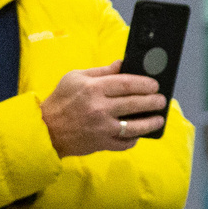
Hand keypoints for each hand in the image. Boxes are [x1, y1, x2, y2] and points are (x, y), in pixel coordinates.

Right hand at [41, 62, 165, 156]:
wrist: (46, 128)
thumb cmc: (61, 99)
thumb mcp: (75, 77)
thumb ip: (102, 71)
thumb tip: (123, 64)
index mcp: (93, 88)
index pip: (127, 84)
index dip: (145, 84)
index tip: (155, 85)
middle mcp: (100, 108)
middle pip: (135, 104)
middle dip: (153, 101)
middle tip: (161, 100)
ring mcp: (103, 128)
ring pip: (136, 126)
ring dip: (152, 122)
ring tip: (159, 118)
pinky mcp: (103, 144)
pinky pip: (126, 142)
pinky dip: (134, 138)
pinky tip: (139, 132)